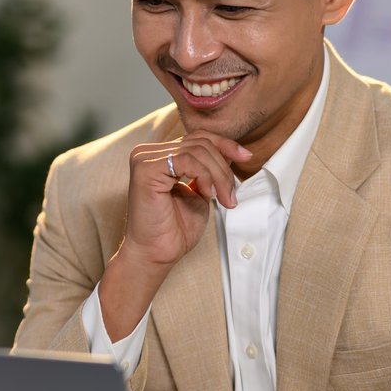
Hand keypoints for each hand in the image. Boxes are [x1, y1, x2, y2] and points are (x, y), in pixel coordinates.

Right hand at [122, 132, 249, 267]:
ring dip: (219, 176)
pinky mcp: (145, 169)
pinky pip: (186, 160)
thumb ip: (208, 170)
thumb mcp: (200, 192)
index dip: (225, 145)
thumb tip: (230, 151)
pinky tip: (208, 195)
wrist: (156, 253)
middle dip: (224, 169)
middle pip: (200, 142)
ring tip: (224, 199)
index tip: (246, 157)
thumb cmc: (174, 228)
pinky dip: (205, 176)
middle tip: (231, 197)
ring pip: (197, 150)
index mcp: (158, 155)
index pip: (197, 137)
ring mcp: (144, 159)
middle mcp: (147, 153)